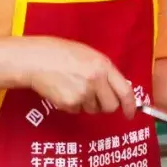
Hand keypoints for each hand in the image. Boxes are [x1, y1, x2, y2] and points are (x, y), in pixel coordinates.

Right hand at [12, 37, 136, 115]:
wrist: (35, 59)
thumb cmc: (61, 53)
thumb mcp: (90, 55)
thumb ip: (105, 72)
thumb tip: (118, 90)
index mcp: (103, 65)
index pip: (125, 91)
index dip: (131, 105)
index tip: (130, 113)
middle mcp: (96, 81)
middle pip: (110, 106)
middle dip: (105, 105)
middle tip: (95, 97)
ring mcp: (82, 93)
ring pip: (93, 109)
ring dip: (88, 103)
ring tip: (74, 86)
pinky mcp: (69, 103)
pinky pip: (77, 110)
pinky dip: (73, 104)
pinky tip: (64, 90)